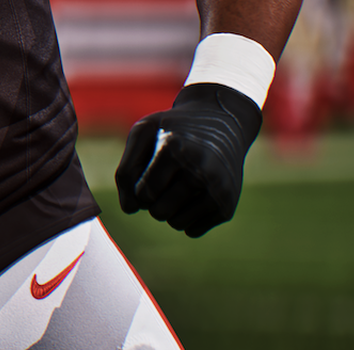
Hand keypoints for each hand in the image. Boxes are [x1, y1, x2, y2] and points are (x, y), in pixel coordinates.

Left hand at [115, 83, 262, 237]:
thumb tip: (129, 209)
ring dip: (170, 210)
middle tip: (166, 179)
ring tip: (179, 185)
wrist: (222, 123)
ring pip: (175, 224)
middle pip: (158, 212)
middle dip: (154, 201)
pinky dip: (187, 217)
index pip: (143, 193)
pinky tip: (194, 194)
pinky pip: (192, 231)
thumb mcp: (143, 133)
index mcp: (174, 150)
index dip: (139, 189)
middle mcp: (200, 171)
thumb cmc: (174, 129)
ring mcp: (217, 189)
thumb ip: (126, 170)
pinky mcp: (227, 205)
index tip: (148, 173)